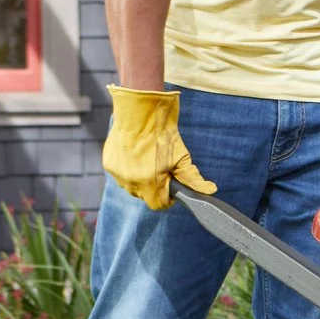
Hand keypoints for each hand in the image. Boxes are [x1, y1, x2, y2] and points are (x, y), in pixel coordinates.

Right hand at [102, 87, 215, 210]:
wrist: (140, 114)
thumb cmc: (163, 135)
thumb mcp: (181, 157)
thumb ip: (193, 178)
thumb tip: (211, 191)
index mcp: (149, 182)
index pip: (158, 204)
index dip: (167, 199)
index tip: (171, 187)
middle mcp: (130, 181)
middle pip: (145, 196)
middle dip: (154, 188)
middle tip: (161, 171)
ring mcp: (117, 173)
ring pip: (131, 187)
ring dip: (140, 180)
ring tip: (148, 162)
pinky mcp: (108, 164)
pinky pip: (120, 175)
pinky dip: (129, 170)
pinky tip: (136, 157)